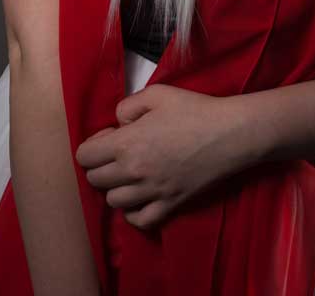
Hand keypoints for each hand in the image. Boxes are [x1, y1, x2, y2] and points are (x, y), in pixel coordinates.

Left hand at [74, 83, 253, 230]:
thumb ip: (127, 106)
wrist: (230, 134)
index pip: (84, 156)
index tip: (110, 137)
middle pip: (94, 180)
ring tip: (131, 175)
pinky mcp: (170, 205)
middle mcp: (134, 172)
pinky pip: (139, 220)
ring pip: (113, 201)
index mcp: (126, 143)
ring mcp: (152, 192)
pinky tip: (141, 196)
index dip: (92, 145)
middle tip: (119, 154)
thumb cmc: (194, 110)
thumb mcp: (156, 94)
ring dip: (116, 188)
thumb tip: (118, 124)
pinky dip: (134, 212)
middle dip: (100, 166)